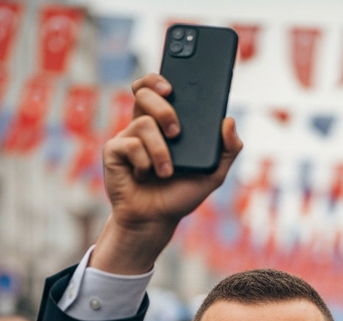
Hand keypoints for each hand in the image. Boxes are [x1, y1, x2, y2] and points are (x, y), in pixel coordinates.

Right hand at [93, 73, 242, 274]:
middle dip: (164, 109)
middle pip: (144, 93)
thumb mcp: (213, 175)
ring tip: (166, 171)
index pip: (157, 87)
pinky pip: (130, 144)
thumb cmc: (180, 196)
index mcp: (164, 124)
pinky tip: (144, 176)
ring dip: (161, 151)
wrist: (155, 221)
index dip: (158, 78)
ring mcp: (127, 137)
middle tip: (176, 132)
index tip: (171, 85)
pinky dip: (144, 163)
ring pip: (143, 122)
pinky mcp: (113, 152)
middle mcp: (144, 125)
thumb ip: (228, 150)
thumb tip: (229, 121)